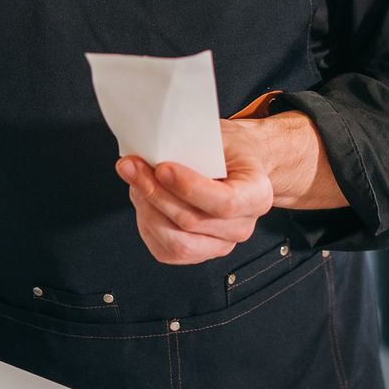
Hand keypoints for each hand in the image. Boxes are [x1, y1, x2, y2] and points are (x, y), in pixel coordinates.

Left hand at [115, 119, 276, 264]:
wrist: (237, 167)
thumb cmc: (229, 150)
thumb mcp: (220, 135)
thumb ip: (193, 144)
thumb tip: (155, 147)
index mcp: (257, 194)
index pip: (226, 203)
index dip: (189, 188)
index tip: (162, 168)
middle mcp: (243, 226)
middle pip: (193, 222)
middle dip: (155, 193)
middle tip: (131, 166)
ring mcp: (221, 244)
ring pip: (177, 242)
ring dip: (147, 209)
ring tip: (134, 181)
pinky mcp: (198, 253)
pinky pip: (166, 249)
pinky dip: (148, 223)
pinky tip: (143, 200)